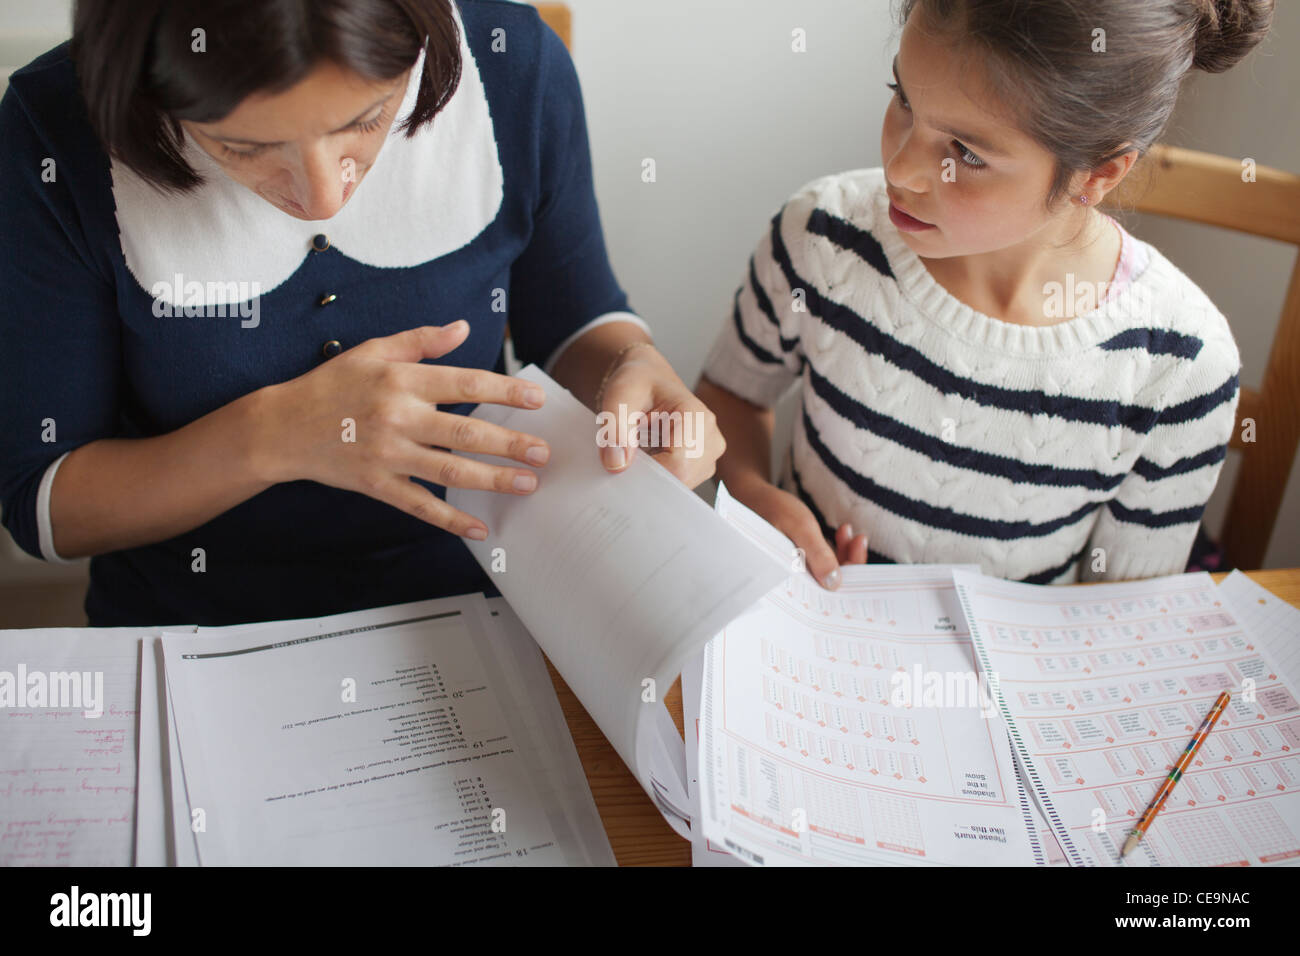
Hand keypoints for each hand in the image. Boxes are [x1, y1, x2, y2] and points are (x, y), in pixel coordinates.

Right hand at [257, 322, 550, 538]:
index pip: (465, 384)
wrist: (281, 427)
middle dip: (510, 444)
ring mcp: (387, 455)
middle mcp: (398, 417)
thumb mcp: (373, 351)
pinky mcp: (376, 485)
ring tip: (528, 484)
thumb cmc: (331, 384)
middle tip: (544, 452)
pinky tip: (481, 529)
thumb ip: (421, 341)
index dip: (504, 392)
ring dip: (493, 480)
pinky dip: (452, 520)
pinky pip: (420, 506)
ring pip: (450, 471)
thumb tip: (464, 328)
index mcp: (401, 380)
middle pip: (465, 433)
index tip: (536, 399)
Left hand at [595, 343, 724, 487]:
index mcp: (696, 417)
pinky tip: (650, 455)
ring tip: (641, 448)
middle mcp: (710, 438)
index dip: (648, 473)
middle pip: (680, 480)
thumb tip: (618, 464)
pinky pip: (679, 484)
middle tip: (629, 452)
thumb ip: (615, 430)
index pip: (677, 467)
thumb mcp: (618, 398)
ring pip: (679, 485)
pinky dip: (659, 475)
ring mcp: (709, 454)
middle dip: (649, 474)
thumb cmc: (637, 385)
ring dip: (654, 474)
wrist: (648, 380)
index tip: (623, 464)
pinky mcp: (702, 465)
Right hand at [734, 476, 867, 589]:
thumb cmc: (771, 508)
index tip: (858, 546)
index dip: (847, 573)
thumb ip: (817, 554)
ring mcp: (797, 571)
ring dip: (844, 552)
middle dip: (849, 561)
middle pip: (830, 583)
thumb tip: (835, 585)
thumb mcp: (799, 526)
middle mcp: (792, 580)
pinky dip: (836, 548)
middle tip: (859, 538)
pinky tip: (842, 531)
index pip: (825, 590)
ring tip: (847, 530)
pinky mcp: (800, 562)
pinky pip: (824, 562)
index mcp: (786, 579)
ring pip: (829, 572)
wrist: (752, 496)